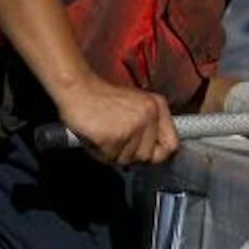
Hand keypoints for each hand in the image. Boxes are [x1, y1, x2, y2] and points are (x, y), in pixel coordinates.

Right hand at [55, 74, 179, 166]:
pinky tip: (95, 137)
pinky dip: (100, 153)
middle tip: (115, 141)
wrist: (76, 88)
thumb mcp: (135, 105)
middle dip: (130, 155)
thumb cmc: (102, 99)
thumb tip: (157, 155)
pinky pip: (110, 158)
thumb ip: (150, 127)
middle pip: (148, 157)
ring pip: (128, 160)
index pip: (172, 145)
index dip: (159, 155)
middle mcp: (149, 116)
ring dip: (113, 154)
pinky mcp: (113, 137)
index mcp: (157, 106)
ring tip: (104, 135)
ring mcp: (132, 127)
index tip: (146, 154)